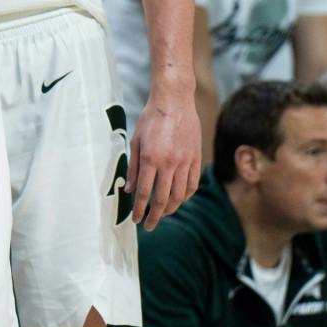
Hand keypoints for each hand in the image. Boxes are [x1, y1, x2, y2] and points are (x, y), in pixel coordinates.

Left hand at [130, 93, 200, 228]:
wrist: (175, 101)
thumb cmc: (151, 119)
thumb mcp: (135, 141)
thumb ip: (133, 167)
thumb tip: (129, 190)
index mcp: (151, 159)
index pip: (144, 193)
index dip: (139, 210)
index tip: (135, 220)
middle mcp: (169, 163)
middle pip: (163, 199)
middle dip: (155, 216)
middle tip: (149, 225)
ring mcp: (185, 161)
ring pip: (180, 195)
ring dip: (170, 209)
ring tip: (162, 214)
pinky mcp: (196, 158)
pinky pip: (193, 184)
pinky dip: (185, 196)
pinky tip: (178, 200)